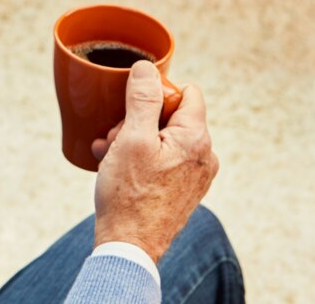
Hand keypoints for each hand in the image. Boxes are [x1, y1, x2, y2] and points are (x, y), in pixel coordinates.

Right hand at [91, 61, 218, 262]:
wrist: (129, 246)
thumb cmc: (130, 193)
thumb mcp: (132, 138)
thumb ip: (143, 100)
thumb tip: (148, 68)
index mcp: (196, 138)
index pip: (187, 92)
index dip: (157, 93)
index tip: (132, 107)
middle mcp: (204, 155)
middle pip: (171, 115)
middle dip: (138, 119)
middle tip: (115, 137)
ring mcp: (195, 175)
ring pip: (163, 137)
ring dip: (133, 139)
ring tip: (110, 154)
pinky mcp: (183, 190)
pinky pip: (163, 159)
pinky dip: (140, 157)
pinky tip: (116, 167)